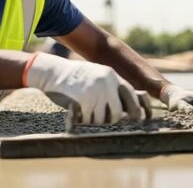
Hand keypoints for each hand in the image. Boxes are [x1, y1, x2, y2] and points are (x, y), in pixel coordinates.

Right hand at [24, 53, 143, 124]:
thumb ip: (113, 86)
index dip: (137, 110)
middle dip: (112, 120)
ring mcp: (95, 92)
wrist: (54, 72)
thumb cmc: (76, 77)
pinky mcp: (83, 100)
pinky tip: (77, 112)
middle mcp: (106, 83)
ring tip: (86, 111)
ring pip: (102, 119)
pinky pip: (89, 120)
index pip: (132, 95)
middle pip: (118, 113)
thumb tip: (129, 107)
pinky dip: (83, 120)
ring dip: (94, 120)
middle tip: (104, 119)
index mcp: (112, 76)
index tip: (138, 120)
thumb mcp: (98, 75)